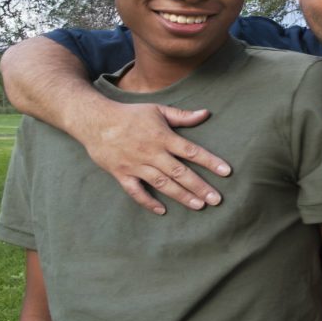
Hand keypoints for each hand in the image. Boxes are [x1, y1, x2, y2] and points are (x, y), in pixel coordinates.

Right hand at [79, 100, 230, 214]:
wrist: (95, 120)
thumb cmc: (130, 114)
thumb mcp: (157, 110)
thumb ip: (182, 115)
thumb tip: (206, 113)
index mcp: (163, 136)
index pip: (191, 151)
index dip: (210, 161)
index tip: (226, 172)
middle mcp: (152, 152)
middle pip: (180, 172)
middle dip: (200, 186)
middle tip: (217, 200)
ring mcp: (136, 165)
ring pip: (162, 184)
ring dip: (181, 196)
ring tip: (199, 206)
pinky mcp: (122, 174)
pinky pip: (136, 191)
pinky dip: (148, 201)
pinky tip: (162, 210)